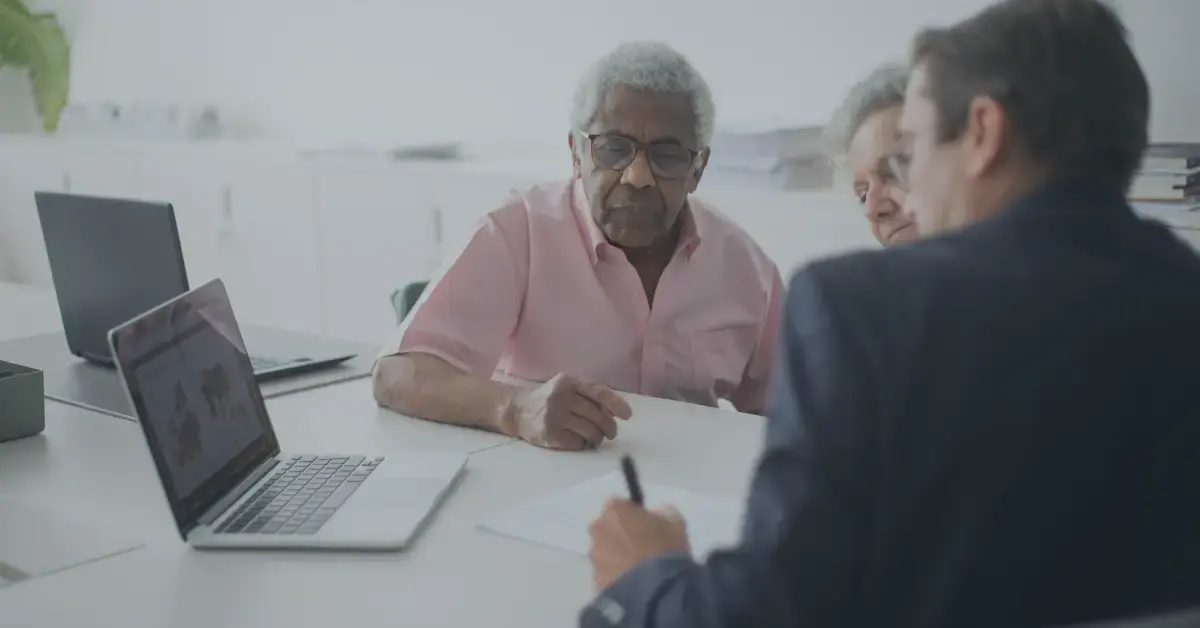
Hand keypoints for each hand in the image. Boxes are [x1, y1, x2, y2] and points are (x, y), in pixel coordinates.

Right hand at [506, 373, 631, 449]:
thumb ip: (590, 395)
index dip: (617, 404)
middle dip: (609, 427)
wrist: (518, 410)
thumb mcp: (568, 388)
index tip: (627, 415)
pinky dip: (583, 444)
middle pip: (597, 416)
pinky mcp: (549, 434)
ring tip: (595, 437)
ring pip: (590, 431)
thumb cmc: (550, 399)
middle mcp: (561, 397)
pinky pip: (577, 443)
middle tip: (610, 432)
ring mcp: (554, 416)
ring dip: (597, 437)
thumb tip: (617, 412)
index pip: (599, 392)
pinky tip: (578, 440)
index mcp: (569, 381)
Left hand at [588, 499, 690, 590]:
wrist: (656, 589)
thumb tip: (657, 515)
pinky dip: (614, 575)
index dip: (631, 514)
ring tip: (635, 568)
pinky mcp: (595, 579)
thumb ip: (664, 513)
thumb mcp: (676, 524)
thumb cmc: (666, 549)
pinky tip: (631, 582)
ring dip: (615, 556)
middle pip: (606, 528)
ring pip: (603, 551)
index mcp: (615, 510)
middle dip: (618, 534)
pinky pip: (605, 572)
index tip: (643, 524)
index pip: (619, 505)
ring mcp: (595, 556)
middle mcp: (598, 530)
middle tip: (639, 547)